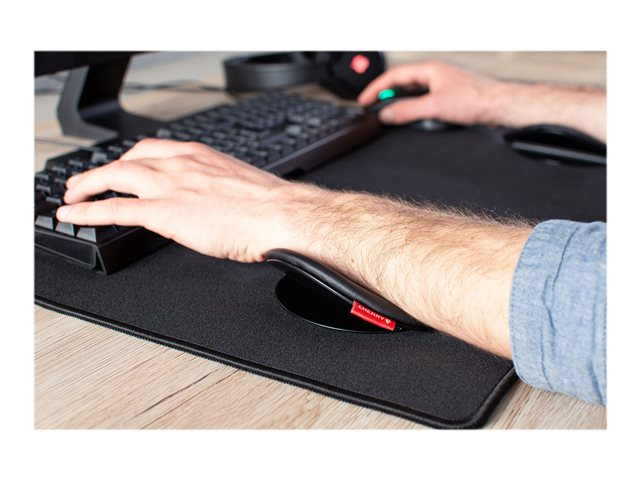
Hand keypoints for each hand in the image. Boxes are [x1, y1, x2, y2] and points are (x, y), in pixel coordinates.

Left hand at [57, 139, 304, 261]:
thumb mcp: (238, 183)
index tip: (122, 167)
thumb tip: (212, 199)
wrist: (279, 216)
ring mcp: (170, 186)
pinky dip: (88, 211)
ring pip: (114, 178)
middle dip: (102, 171)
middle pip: (127, 160)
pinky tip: (74, 215)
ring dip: (88, 186)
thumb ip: (215, 185)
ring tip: (73, 196)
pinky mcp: (164, 212)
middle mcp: (179, 164)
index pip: (152, 150)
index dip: (129, 159)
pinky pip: (115, 209)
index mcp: (198, 155)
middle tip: (87, 181)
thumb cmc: (269, 205)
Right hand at [358, 60, 499, 125]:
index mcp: (429, 70)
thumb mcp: (435, 107)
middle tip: (371, 108)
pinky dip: (410, 108)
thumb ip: (407, 111)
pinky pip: (422, 100)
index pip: (393, 76)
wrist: (499, 107)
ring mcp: (441, 85)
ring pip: (411, 92)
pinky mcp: (448, 96)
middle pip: (401, 83)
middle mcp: (434, 74)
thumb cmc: (476, 100)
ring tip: (386, 114)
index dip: (375, 89)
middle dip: (384, 95)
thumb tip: (386, 114)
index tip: (364, 101)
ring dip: (398, 102)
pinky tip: (410, 118)